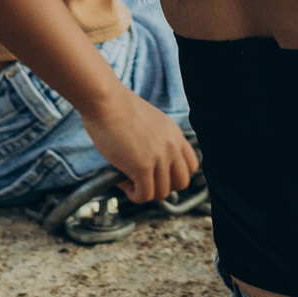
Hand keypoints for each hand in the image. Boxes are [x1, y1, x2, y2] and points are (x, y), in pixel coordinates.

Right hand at [82, 83, 199, 205]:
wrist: (105, 101)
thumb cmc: (118, 108)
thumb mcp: (149, 123)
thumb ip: (157, 142)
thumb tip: (151, 166)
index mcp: (175, 134)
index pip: (191, 166)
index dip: (175, 175)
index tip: (158, 175)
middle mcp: (172, 146)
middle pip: (181, 183)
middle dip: (162, 187)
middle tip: (143, 180)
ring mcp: (159, 157)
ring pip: (162, 193)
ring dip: (144, 191)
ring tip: (128, 179)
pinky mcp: (143, 167)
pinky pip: (144, 195)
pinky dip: (133, 195)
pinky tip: (122, 182)